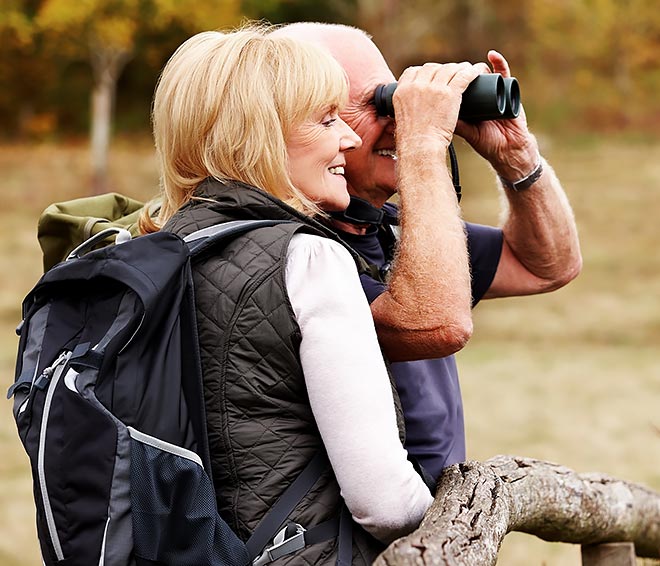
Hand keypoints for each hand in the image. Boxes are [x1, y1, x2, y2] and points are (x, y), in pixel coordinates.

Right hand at [393, 61, 488, 148]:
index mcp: (402, 90)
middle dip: (442, 68)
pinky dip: (471, 72)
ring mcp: (433, 88)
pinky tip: (475, 72)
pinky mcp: (449, 93)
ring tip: (466, 70)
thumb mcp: (402, 118)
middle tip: (451, 73)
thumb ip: (407, 108)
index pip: (413, 71)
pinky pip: (463, 76)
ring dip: (459, 68)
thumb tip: (413, 107)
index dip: (425, 72)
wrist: (420, 147)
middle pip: (431, 68)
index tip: (432, 75)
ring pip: (449, 69)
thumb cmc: (413, 140)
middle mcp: (416, 85)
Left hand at [455, 50, 538, 179]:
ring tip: (469, 67)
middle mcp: (482, 97)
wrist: (510, 149)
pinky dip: (499, 63)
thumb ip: (457, 125)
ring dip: (477, 68)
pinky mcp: (509, 90)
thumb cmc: (489, 144)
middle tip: (454, 70)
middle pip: (470, 80)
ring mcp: (495, 92)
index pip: (459, 89)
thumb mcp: (469, 133)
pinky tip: (492, 55)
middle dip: (462, 74)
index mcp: (471, 106)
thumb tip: (436, 115)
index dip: (451, 83)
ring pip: (485, 74)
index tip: (442, 77)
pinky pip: (504, 73)